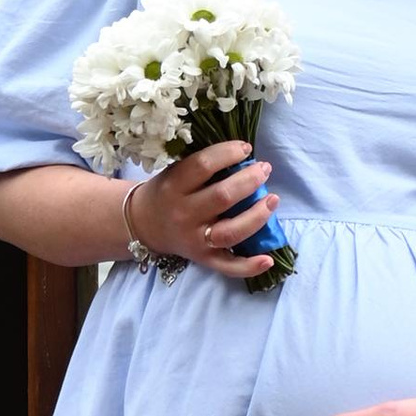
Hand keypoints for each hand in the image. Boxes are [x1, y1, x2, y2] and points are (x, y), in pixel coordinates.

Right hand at [134, 141, 279, 283]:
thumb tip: (244, 157)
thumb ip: (202, 166)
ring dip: (256, 216)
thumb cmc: (167, 192)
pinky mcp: (204, 259)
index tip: (246, 148)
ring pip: (230, 232)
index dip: (228, 154)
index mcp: (174, 187)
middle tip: (264, 169)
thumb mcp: (175, 173)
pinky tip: (268, 259)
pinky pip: (228, 266)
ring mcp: (195, 240)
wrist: (142, 225)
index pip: (203, 165)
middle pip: (222, 197)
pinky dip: (249, 266)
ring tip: (272, 199)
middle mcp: (184, 214)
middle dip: (249, 181)